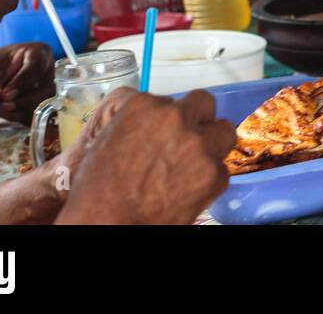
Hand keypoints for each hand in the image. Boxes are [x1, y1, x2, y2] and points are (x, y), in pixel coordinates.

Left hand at [0, 43, 54, 123]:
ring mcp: (47, 90)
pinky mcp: (42, 106)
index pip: (37, 67)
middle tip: (2, 105)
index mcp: (38, 53)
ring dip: (18, 111)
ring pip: (43, 105)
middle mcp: (48, 72)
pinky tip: (3, 113)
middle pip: (46, 90)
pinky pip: (35, 116)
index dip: (22, 81)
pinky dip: (18, 117)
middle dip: (23, 101)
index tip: (6, 94)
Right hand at [56, 89, 235, 224]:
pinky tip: (191, 188)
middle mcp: (175, 118)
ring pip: (223, 131)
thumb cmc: (99, 191)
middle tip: (189, 138)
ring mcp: (198, 144)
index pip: (171, 100)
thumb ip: (139, 124)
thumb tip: (155, 125)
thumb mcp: (107, 142)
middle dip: (198, 119)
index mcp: (145, 106)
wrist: (110, 223)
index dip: (171, 118)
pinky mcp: (214, 173)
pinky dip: (210, 178)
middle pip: (203, 103)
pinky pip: (221, 168)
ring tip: (198, 161)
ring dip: (213, 143)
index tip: (167, 131)